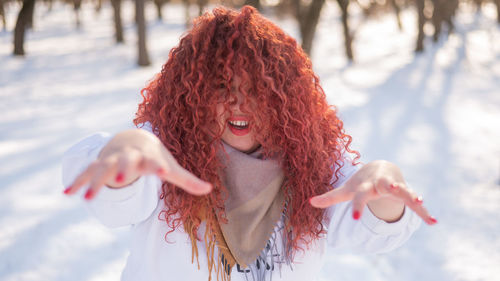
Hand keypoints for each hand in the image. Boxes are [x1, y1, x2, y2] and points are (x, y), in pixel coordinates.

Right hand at [63, 129, 211, 199]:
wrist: (133, 138)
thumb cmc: (156, 157)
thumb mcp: (171, 167)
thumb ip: (188, 180)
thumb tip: (210, 189)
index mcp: (148, 157)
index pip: (154, 162)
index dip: (157, 166)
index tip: (161, 172)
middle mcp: (129, 157)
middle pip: (126, 162)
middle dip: (123, 169)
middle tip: (122, 179)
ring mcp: (112, 160)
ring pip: (102, 169)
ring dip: (95, 181)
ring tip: (88, 198)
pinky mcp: (99, 165)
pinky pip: (86, 173)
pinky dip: (77, 181)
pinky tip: (67, 193)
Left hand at [309, 160, 436, 224]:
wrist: (380, 168)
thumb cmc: (360, 182)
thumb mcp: (346, 190)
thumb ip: (330, 197)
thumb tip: (310, 202)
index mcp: (365, 186)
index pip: (359, 196)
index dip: (356, 206)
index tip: (354, 218)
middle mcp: (380, 184)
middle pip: (384, 186)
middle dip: (388, 187)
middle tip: (392, 189)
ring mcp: (395, 187)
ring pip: (404, 191)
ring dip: (411, 196)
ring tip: (420, 202)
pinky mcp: (406, 193)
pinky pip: (415, 203)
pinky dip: (424, 212)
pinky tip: (433, 222)